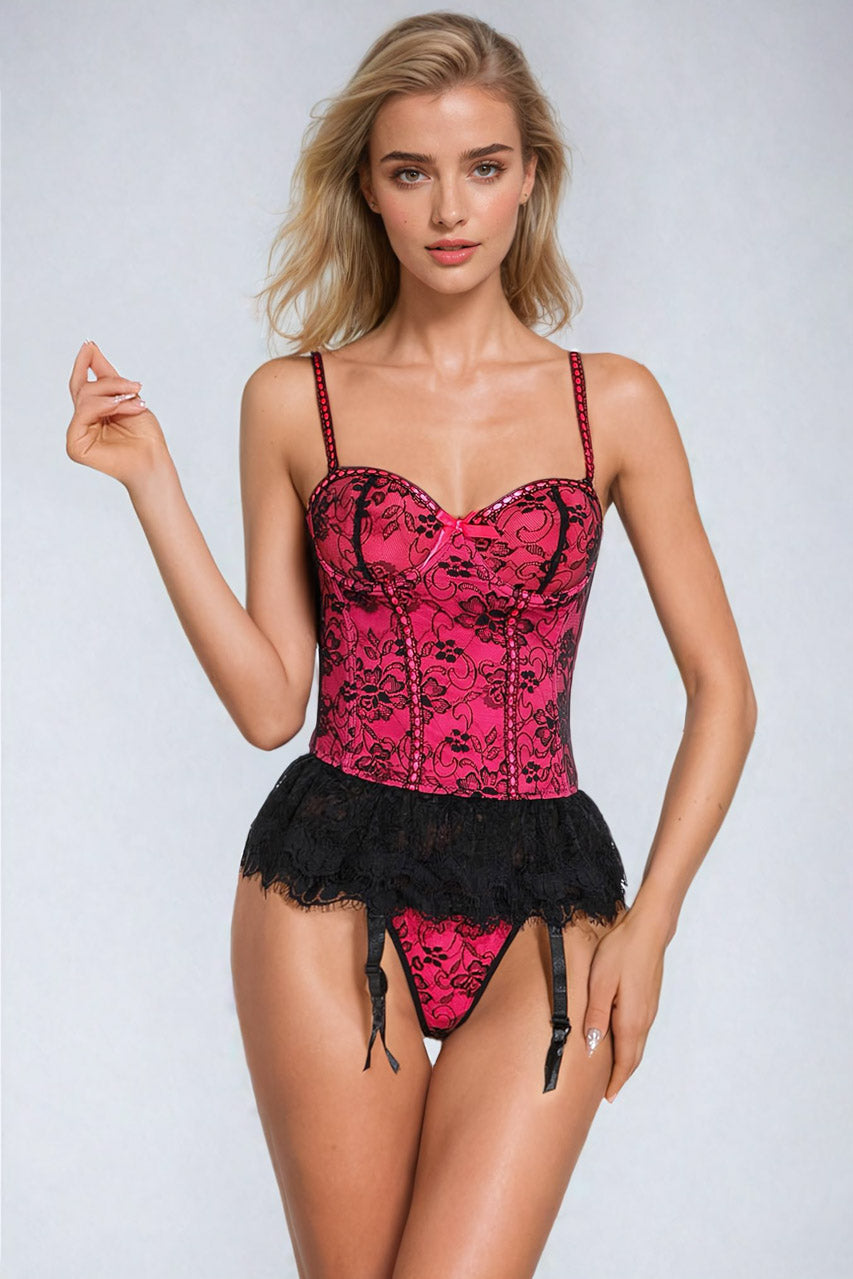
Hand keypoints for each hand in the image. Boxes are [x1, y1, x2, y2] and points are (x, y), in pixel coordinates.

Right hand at [66, 340, 170, 488]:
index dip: (84, 364)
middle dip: (110, 382)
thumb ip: (107, 376)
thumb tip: (90, 348)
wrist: (154, 459)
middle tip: (134, 386)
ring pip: (85, 397)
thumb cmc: (144, 435)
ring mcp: (77, 434)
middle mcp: (83, 423)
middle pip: (84, 388)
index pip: (83, 384)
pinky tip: (122, 407)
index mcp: (93, 413)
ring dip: (113, 394)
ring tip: (135, 401)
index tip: (90, 345)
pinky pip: (83, 412)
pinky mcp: (75, 445)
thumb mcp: (128, 397)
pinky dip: (105, 406)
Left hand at [584, 906, 667, 1102]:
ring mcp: (649, 1009)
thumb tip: (594, 1046)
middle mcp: (644, 1019)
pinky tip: (620, 1040)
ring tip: (611, 1071)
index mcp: (631, 1020)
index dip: (616, 1082)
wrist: (648, 930)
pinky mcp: (649, 999)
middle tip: (607, 1091)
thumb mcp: (600, 983)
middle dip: (621, 1076)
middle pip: (633, 1057)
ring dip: (626, 1060)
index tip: (607, 1098)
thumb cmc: (621, 952)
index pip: (625, 1061)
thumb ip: (596, 1016)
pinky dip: (630, 1044)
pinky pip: (639, 1030)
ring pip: (637, 1044)